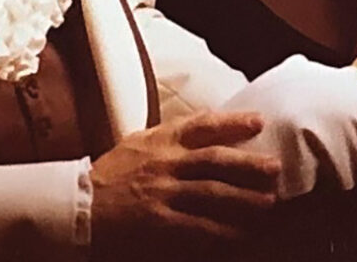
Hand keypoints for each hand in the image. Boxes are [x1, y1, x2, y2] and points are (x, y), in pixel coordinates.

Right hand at [89, 111, 279, 258]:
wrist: (81, 203)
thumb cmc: (111, 174)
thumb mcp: (138, 144)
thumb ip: (168, 138)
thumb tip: (202, 131)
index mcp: (159, 140)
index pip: (200, 125)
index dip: (231, 122)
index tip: (258, 121)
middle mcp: (163, 162)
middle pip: (214, 159)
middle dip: (248, 163)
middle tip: (275, 167)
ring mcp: (161, 192)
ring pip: (211, 192)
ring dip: (244, 198)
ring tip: (269, 202)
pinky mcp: (158, 221)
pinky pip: (198, 226)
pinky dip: (223, 231)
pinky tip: (242, 234)